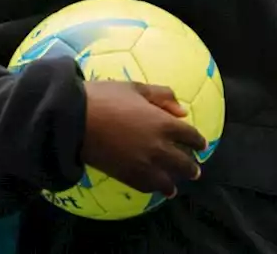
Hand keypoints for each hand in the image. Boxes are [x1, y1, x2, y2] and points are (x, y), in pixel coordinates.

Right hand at [81, 81, 206, 196]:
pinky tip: (156, 188)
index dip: (198, 141)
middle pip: (184, 163)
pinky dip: (155, 188)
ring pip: (168, 180)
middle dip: (191, 167)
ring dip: (175, 182)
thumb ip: (162, 96)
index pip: (190, 136)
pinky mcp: (128, 176)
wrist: (75, 119)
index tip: (200, 145)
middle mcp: (159, 147)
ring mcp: (144, 165)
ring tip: (175, 186)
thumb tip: (182, 110)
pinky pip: (148, 187)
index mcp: (164, 123)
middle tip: (194, 171)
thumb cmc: (105, 98)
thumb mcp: (135, 88)